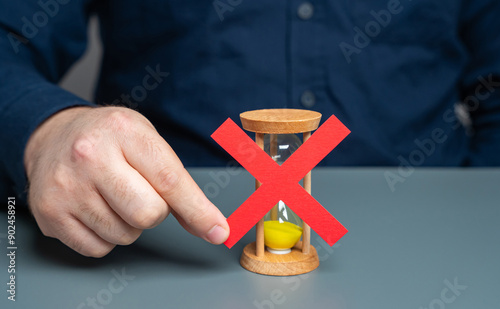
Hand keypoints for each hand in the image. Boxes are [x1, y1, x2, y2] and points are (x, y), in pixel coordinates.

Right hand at [24, 106, 228, 256]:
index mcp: (124, 131)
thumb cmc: (111, 140)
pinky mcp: (48, 212)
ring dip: (128, 225)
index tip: (218, 230)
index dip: (198, 211)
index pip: (170, 180)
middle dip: (155, 212)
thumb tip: (212, 227)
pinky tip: (95, 209)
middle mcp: (90, 155)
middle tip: (140, 192)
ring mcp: (66, 185)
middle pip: (148, 214)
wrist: (54, 136)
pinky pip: (97, 248)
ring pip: (124, 235)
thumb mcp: (148, 142)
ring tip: (113, 196)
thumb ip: (179, 183)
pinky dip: (105, 237)